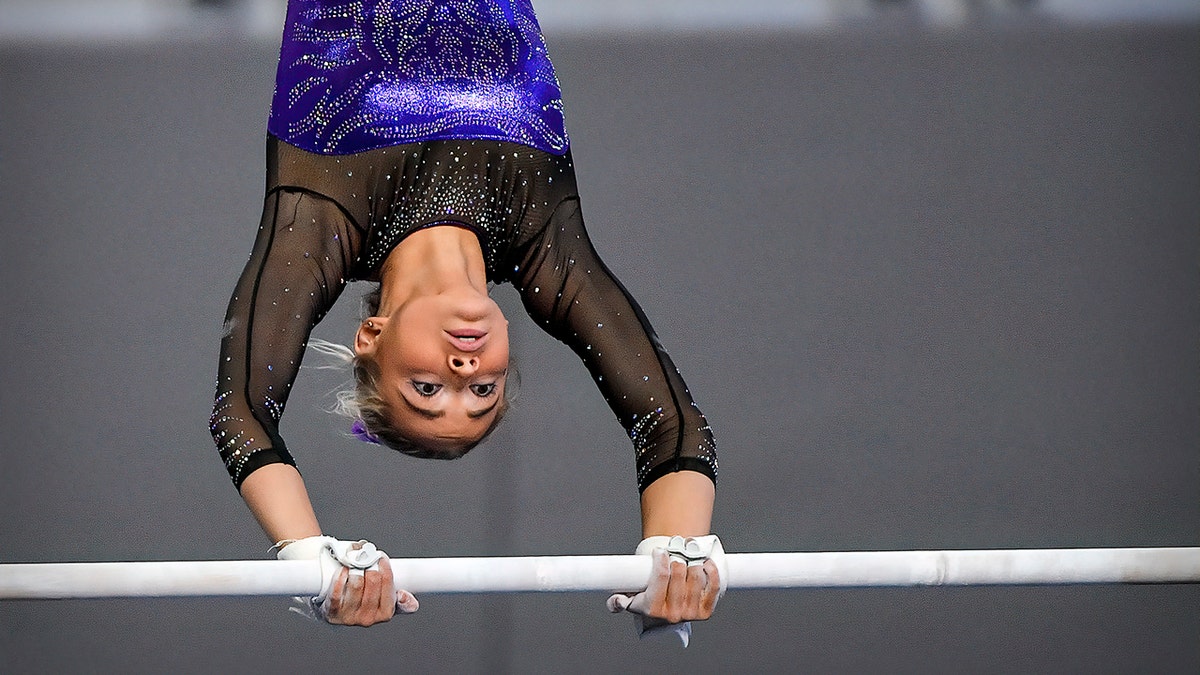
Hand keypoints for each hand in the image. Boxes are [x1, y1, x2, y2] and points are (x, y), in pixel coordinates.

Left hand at [276, 536, 418, 625]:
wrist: (334, 610)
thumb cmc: (362, 602)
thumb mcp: (384, 602)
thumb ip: (400, 601)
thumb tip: (411, 603)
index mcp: (384, 614)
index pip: (389, 585)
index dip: (385, 568)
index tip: (380, 558)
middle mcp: (368, 618)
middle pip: (372, 581)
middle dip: (370, 564)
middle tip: (366, 557)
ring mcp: (349, 617)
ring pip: (356, 584)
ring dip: (355, 568)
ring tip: (354, 562)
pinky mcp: (331, 613)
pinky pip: (337, 592)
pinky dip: (340, 578)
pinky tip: (342, 570)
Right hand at [609, 549, 720, 623]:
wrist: (665, 614)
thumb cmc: (648, 602)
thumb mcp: (630, 602)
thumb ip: (618, 603)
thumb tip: (615, 602)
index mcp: (653, 610)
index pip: (661, 576)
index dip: (661, 558)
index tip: (660, 551)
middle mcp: (673, 614)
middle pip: (679, 573)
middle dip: (677, 556)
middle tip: (675, 549)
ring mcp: (691, 613)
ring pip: (696, 577)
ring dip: (694, 560)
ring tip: (688, 552)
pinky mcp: (705, 611)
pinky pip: (713, 587)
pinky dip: (711, 571)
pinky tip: (705, 562)